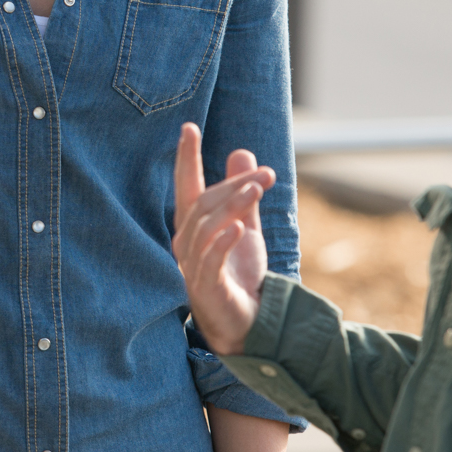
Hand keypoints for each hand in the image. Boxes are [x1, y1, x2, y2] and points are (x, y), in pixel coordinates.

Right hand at [172, 122, 275, 356]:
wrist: (246, 324)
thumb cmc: (239, 275)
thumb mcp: (246, 227)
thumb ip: (243, 194)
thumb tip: (242, 152)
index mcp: (194, 227)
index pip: (187, 186)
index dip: (186, 158)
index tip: (189, 128)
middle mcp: (186, 244)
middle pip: (204, 204)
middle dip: (233, 184)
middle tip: (266, 174)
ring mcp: (192, 266)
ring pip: (206, 227)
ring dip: (232, 205)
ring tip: (258, 190)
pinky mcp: (205, 288)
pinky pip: (209, 261)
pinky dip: (222, 241)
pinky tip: (238, 226)